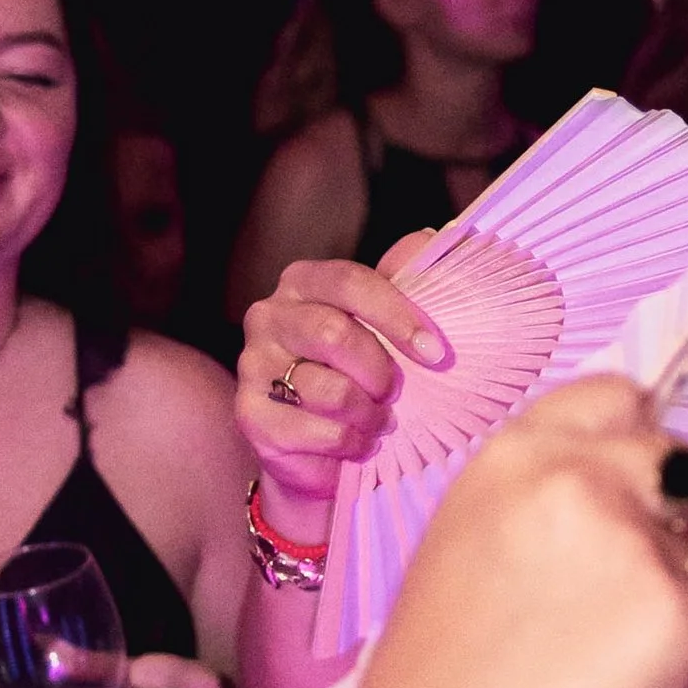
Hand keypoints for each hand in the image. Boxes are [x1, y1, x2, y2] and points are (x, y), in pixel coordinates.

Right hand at [235, 254, 419, 524]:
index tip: (435, 353)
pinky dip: (352, 443)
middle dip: (380, 372)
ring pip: (331, 390)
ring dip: (370, 414)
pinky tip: (356, 443)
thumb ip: (405, 284)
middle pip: (335, 334)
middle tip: (394, 393)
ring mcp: (253, 365)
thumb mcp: (386, 329)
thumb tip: (428, 239)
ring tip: (378, 423)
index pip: (350, 282)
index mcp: (303, 283)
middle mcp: (269, 316)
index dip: (397, 315)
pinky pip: (322, 432)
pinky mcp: (251, 416)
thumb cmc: (359, 377)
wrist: (317, 448)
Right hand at [351, 374, 687, 687]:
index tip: (631, 486)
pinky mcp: (678, 614)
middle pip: (674, 465)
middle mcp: (579, 479)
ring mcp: (634, 543)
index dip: (631, 443)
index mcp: (513, 456)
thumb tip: (620, 494)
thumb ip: (538, 501)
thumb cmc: (436, 676)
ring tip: (600, 659)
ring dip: (672, 599)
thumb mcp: (462, 544)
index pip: (614, 396)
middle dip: (662, 521)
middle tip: (617, 594)